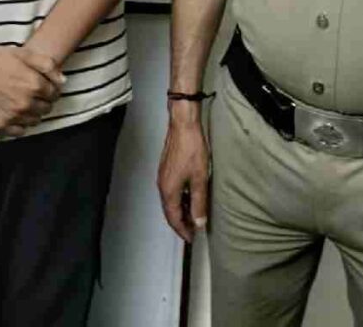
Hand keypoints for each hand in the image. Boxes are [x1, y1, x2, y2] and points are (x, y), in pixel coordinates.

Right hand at [0, 44, 65, 132]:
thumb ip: (47, 65)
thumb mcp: (23, 53)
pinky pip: (18, 131)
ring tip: (24, 104)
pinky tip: (14, 114)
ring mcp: (12, 116)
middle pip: (46, 109)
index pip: (54, 93)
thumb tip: (62, 81)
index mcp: (34, 84)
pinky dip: (20, 124)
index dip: (51, 90)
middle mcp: (26, 103)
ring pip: (34, 121)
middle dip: (44, 102)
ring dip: (33, 114)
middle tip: (35, 96)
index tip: (45, 87)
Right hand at [157, 117, 209, 243]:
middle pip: (170, 211)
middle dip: (182, 222)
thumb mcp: (199, 178)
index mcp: (168, 191)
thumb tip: (199, 223)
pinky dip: (181, 198)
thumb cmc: (191, 149)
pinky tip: (191, 195)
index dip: (183, 230)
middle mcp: (162, 186)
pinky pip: (172, 190)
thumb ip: (199, 202)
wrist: (183, 125)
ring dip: (182, 209)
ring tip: (196, 214)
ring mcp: (163, 176)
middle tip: (195, 228)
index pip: (174, 218)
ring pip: (171, 200)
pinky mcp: (166, 168)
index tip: (193, 238)